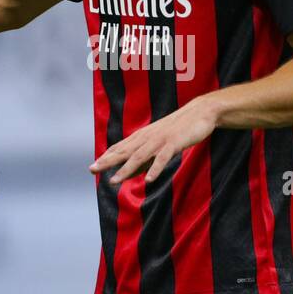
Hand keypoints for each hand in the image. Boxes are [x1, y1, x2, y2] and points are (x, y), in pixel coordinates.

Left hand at [89, 96, 219, 185]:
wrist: (200, 112)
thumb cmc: (179, 129)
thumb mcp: (159, 142)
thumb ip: (145, 157)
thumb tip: (130, 172)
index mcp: (143, 136)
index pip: (121, 148)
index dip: (106, 157)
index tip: (93, 167)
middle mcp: (148, 137)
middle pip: (124, 151)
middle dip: (108, 161)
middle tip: (92, 169)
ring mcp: (160, 140)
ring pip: (140, 156)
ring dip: (126, 169)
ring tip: (114, 181)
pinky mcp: (174, 143)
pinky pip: (163, 158)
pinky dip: (155, 168)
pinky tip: (149, 180)